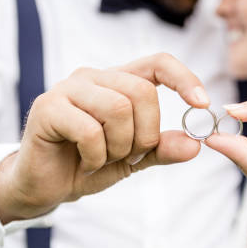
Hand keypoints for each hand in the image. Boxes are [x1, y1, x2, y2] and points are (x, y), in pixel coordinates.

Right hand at [0, 53, 206, 223]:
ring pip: (118, 108)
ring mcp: (69, 88)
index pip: (158, 62)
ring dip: (119, 146)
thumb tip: (196, 144)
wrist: (44, 185)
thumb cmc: (88, 163)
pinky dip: (97, 155)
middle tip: (128, 155)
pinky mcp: (48, 107)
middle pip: (142, 92)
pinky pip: (90, 130)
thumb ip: (162, 148)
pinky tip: (87, 162)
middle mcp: (94, 77)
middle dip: (144, 134)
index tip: (202, 102)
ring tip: (104, 158)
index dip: (184, 78)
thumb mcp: (133, 158)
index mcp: (118, 81)